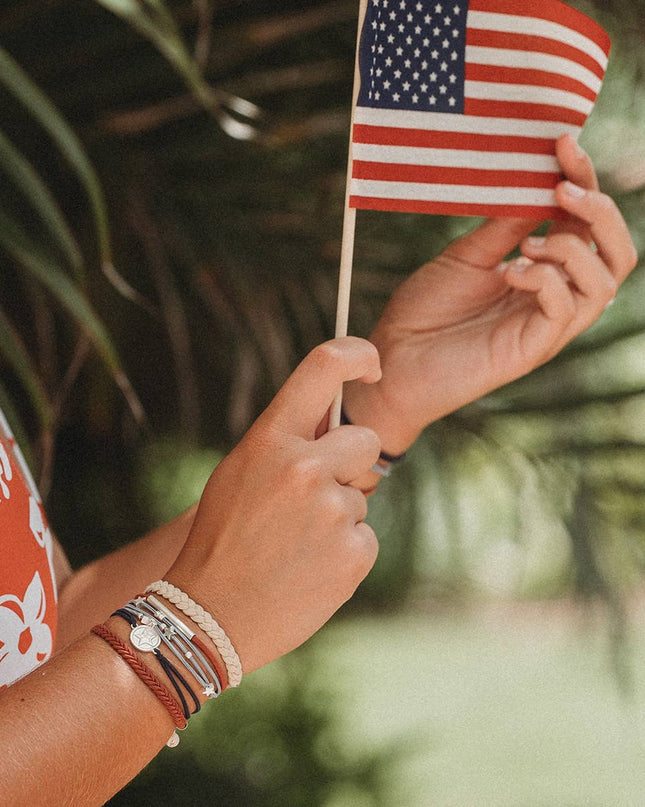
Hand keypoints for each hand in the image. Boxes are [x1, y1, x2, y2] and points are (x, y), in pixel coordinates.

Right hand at [166, 337, 381, 672]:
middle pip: (364, 440)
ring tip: (295, 544)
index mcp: (270, 439)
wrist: (210, 617)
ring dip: (339, 514)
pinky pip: (366, 536)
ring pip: (361, 495)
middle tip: (311, 497)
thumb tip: (335, 417)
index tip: (372, 365)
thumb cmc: (221, 538)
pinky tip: (309, 568)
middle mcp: (306, 467)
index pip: (324, 366)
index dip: (357, 355)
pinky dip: (345, 551)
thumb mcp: (240, 473)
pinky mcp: (355, 553)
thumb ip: (286, 442)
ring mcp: (333, 511)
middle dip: (349, 463)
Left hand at [344, 134, 637, 454]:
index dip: (583, 181)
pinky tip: (510, 272)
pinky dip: (545, 280)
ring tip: (528, 243)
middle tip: (561, 189)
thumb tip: (542, 178)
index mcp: (542, 271)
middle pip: (617, 254)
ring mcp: (546, 326)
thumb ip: (507, 224)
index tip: (562, 142)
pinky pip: (566, 310)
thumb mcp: (467, 255)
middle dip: (600, 212)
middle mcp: (554, 298)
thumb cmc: (425, 310)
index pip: (585, 225)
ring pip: (605, 284)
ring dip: (572, 249)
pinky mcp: (532, 350)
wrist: (391, 358)